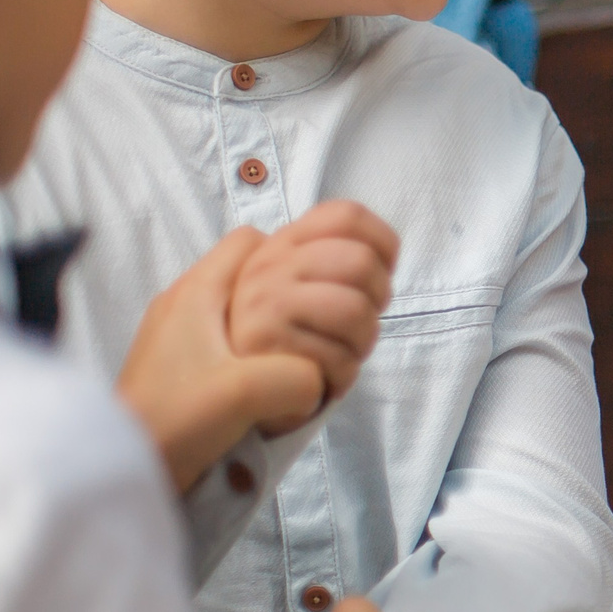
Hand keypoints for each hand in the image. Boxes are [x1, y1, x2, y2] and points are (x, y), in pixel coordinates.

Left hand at [116, 228, 327, 493]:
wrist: (117, 469)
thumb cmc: (171, 422)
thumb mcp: (243, 395)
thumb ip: (296, 377)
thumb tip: (320, 382)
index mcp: (197, 295)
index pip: (251, 242)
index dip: (292, 254)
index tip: (321, 286)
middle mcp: (187, 308)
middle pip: (253, 275)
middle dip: (294, 293)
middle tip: (323, 325)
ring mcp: (182, 339)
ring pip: (246, 311)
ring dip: (280, 330)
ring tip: (303, 359)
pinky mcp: (183, 370)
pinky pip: (234, 344)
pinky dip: (262, 356)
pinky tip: (277, 385)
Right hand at [227, 201, 398, 420]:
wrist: (230, 396)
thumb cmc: (284, 341)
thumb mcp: (299, 288)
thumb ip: (332, 262)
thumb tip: (382, 254)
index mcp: (281, 245)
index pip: (346, 215)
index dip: (382, 244)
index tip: (381, 273)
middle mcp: (266, 266)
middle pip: (360, 262)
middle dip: (376, 300)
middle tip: (358, 325)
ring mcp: (261, 304)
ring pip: (355, 312)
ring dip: (362, 343)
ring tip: (340, 353)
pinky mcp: (264, 347)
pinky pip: (339, 359)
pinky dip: (343, 376)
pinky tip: (321, 377)